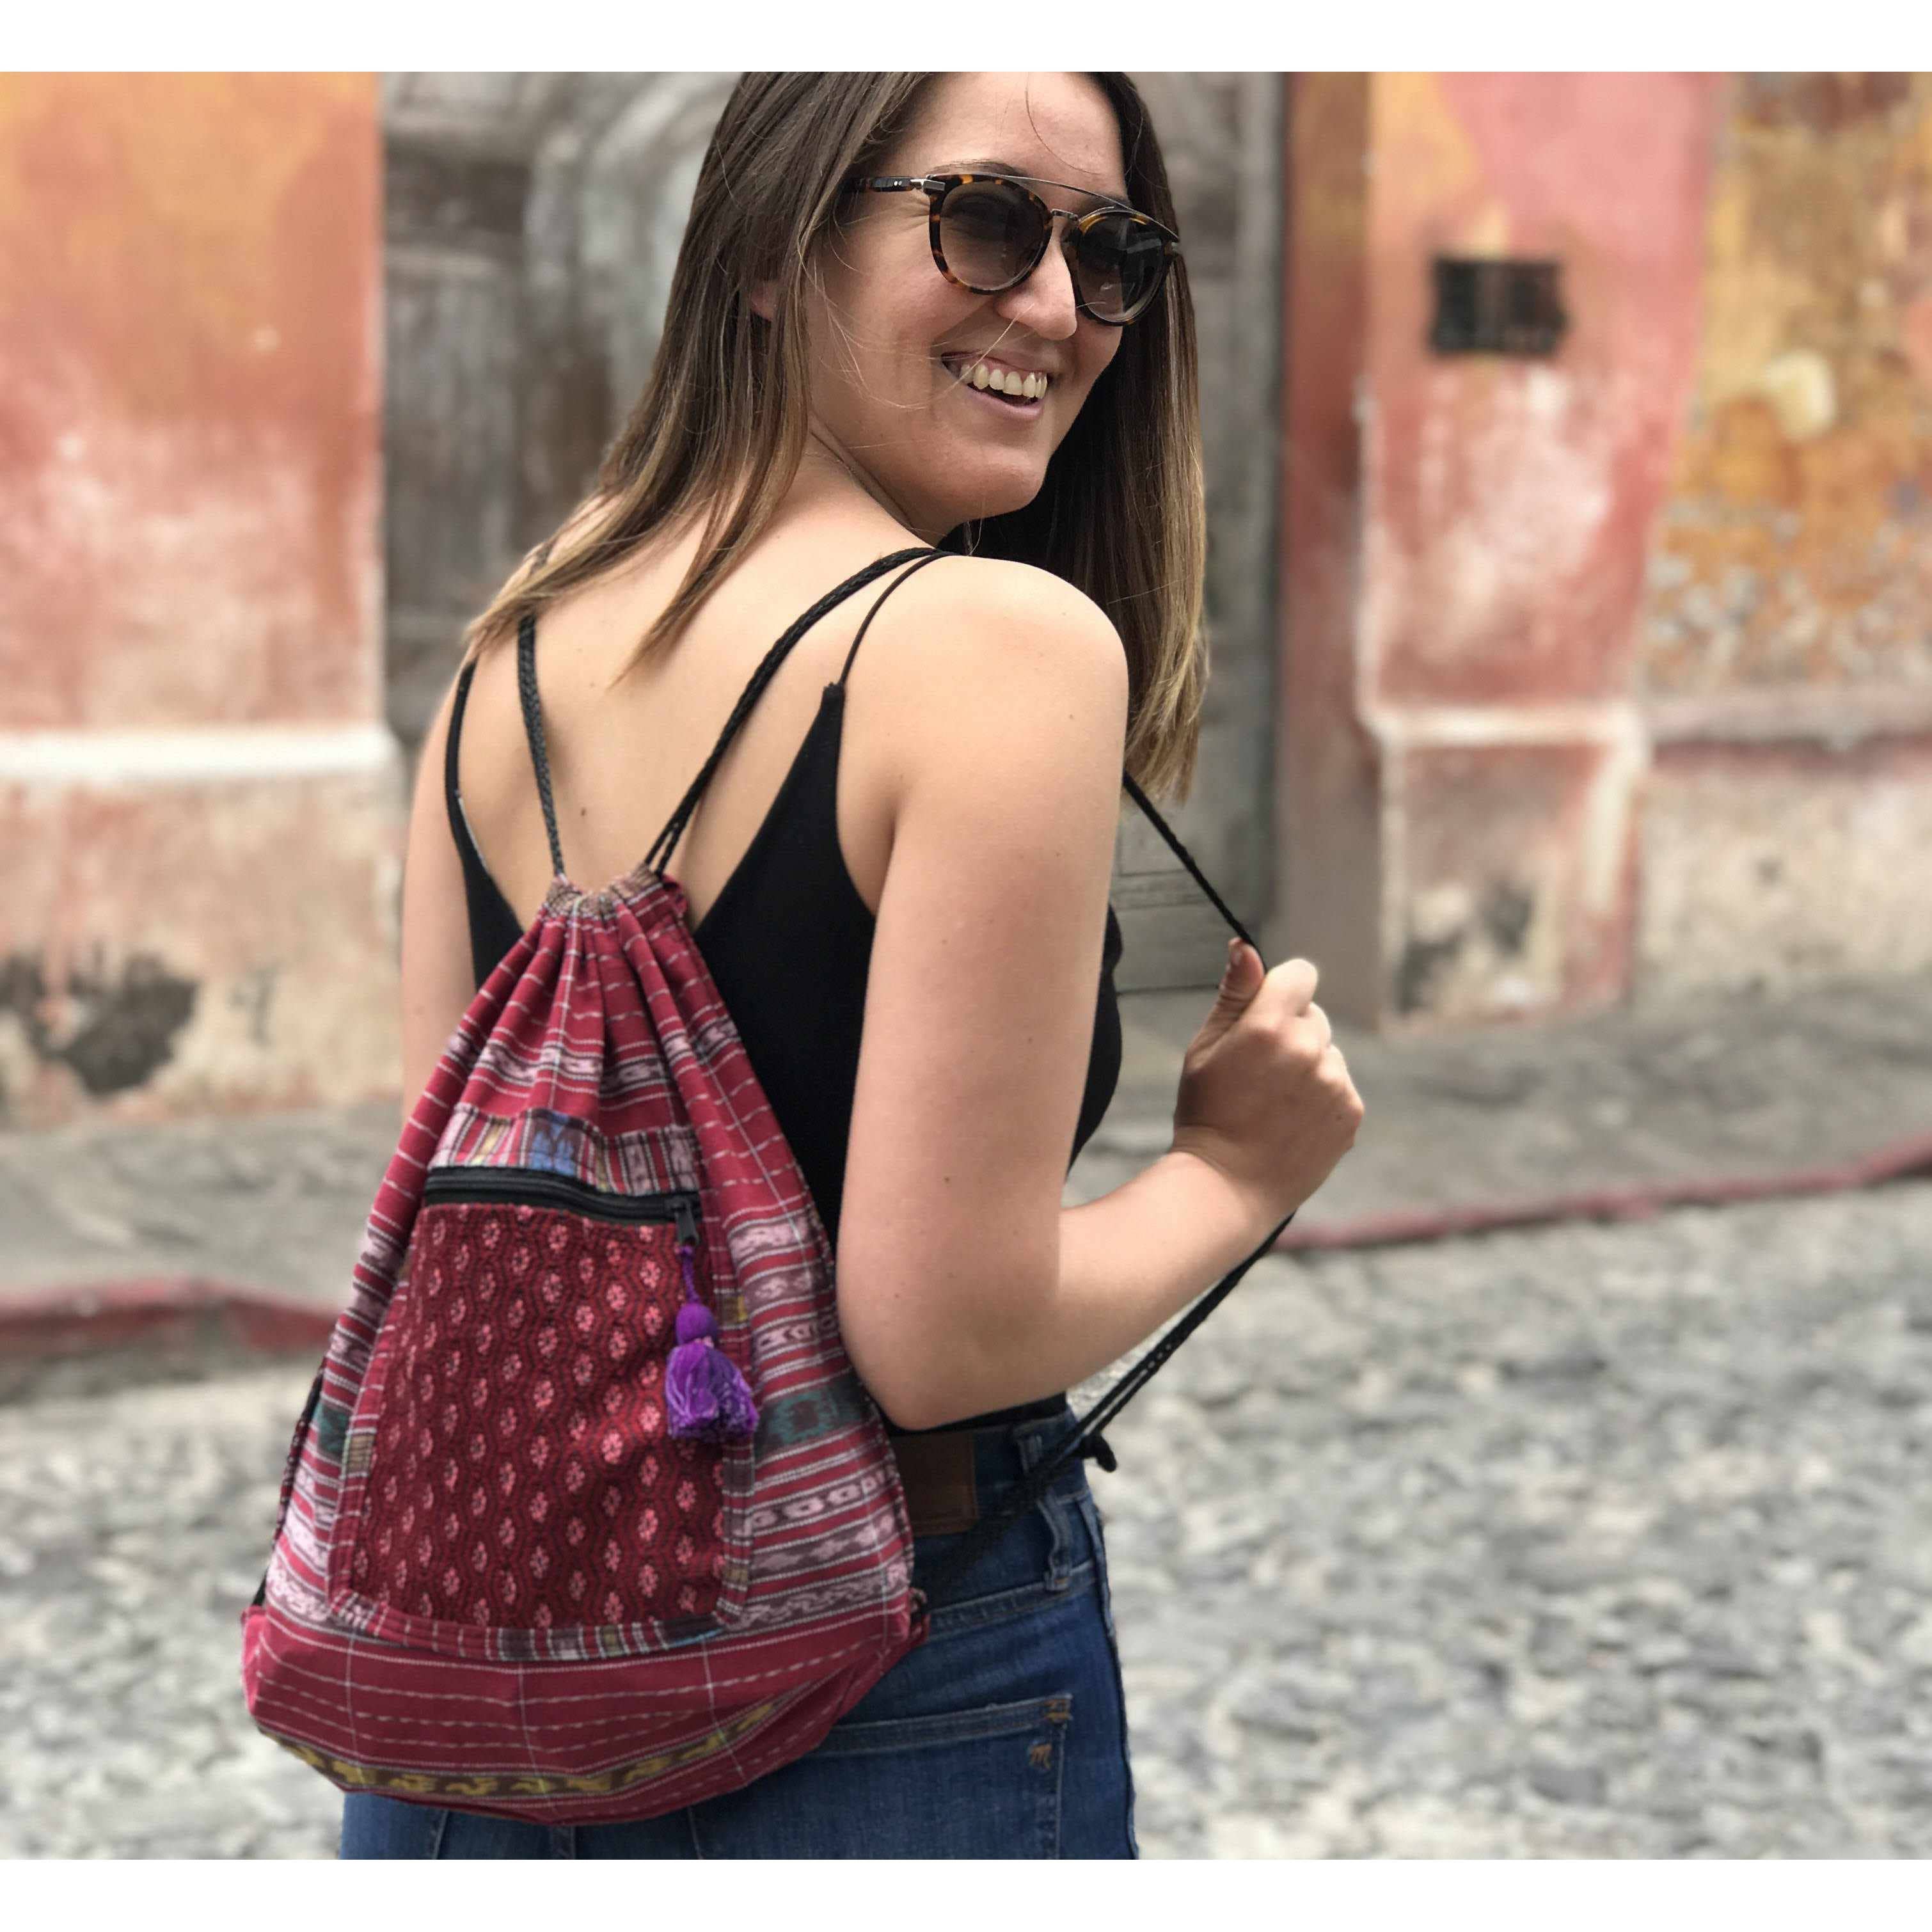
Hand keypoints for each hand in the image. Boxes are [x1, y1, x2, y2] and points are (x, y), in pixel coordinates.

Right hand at [1169, 940, 1364, 1222]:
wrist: (1227, 1185)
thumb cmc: (1207, 1113)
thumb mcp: (1205, 1048)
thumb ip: (1234, 994)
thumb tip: (1245, 946)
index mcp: (1268, 1026)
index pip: (1300, 974)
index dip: (1280, 991)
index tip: (1264, 1015)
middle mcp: (1309, 1049)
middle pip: (1313, 1015)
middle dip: (1291, 1031)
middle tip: (1259, 1072)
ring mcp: (1335, 1083)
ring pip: (1327, 1052)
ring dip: (1308, 1065)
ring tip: (1274, 1102)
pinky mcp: (1351, 1112)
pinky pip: (1341, 1085)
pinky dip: (1322, 1097)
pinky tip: (1291, 1120)